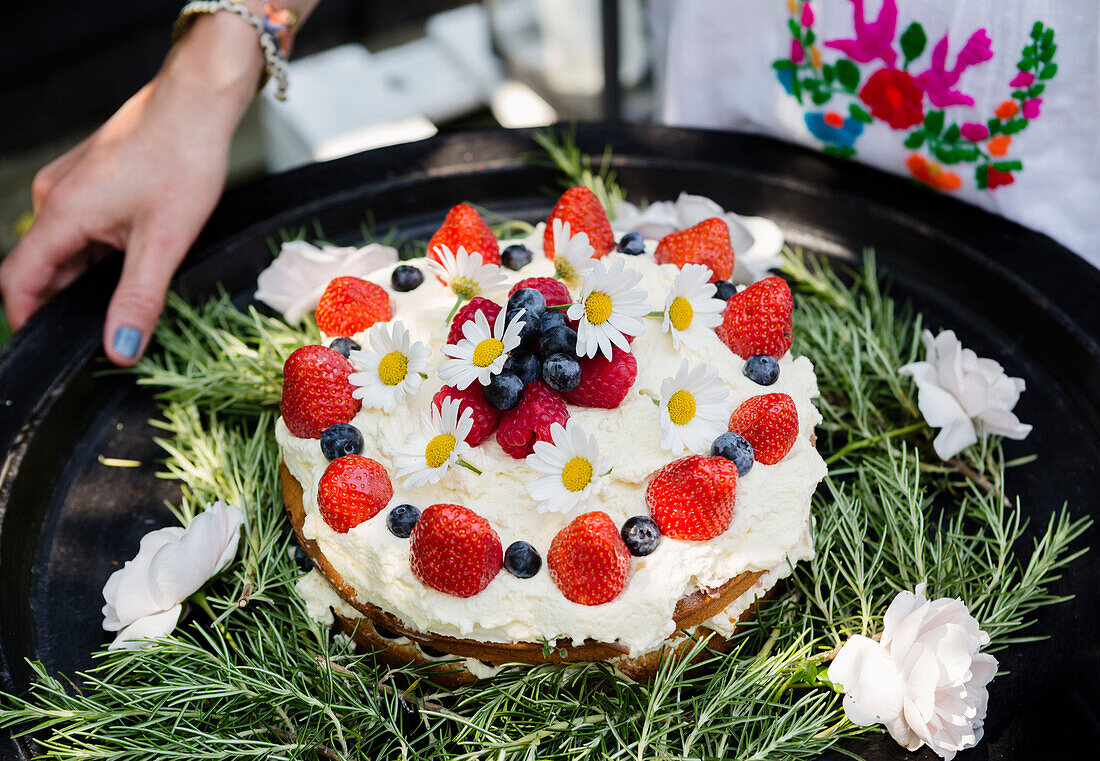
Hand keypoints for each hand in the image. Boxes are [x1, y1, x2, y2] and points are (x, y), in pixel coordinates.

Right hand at [0, 14, 262, 364]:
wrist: (198, 103)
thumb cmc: (183, 159)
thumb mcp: (165, 241)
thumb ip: (138, 299)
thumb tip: (119, 350)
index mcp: (61, 213)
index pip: (20, 280)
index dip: (28, 319)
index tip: (49, 350)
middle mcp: (55, 197)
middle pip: (46, 267)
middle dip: (72, 302)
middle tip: (115, 326)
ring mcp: (72, 186)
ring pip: (70, 249)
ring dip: (95, 276)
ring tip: (136, 289)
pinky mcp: (92, 180)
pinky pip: (85, 227)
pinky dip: (105, 251)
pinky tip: (141, 255)